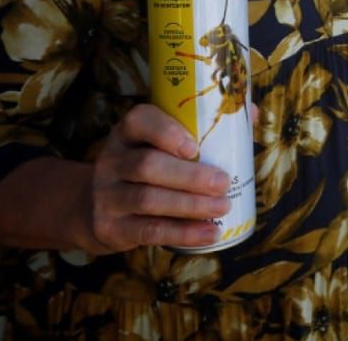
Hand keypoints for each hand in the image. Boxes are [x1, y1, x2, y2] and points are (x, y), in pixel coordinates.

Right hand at [82, 103, 234, 252]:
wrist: (94, 206)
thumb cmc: (144, 166)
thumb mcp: (158, 144)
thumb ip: (202, 128)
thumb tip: (253, 113)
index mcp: (127, 133)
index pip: (139, 121)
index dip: (166, 131)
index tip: (195, 146)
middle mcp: (111, 161)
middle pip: (147, 165)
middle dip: (190, 176)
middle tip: (223, 183)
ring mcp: (107, 195)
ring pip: (148, 199)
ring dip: (190, 206)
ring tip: (223, 207)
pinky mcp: (110, 227)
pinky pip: (149, 231)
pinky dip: (183, 234)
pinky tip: (210, 234)